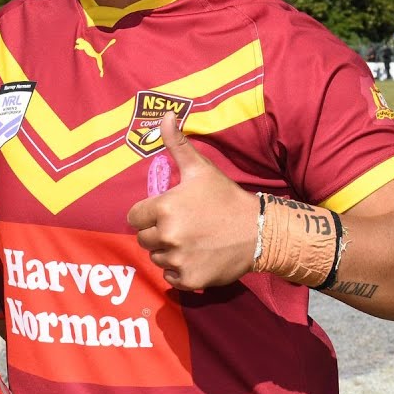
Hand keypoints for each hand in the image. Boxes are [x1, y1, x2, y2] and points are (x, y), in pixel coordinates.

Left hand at [126, 112, 258, 290]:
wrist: (259, 231)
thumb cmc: (225, 197)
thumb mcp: (200, 168)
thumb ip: (176, 143)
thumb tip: (165, 114)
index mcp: (164, 208)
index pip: (134, 217)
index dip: (148, 214)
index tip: (167, 212)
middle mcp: (167, 235)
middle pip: (144, 239)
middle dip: (158, 233)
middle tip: (182, 226)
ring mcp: (178, 260)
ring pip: (156, 258)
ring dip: (168, 252)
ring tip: (191, 241)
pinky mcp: (189, 279)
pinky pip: (170, 277)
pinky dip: (179, 271)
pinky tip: (195, 257)